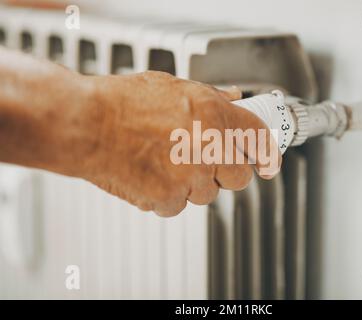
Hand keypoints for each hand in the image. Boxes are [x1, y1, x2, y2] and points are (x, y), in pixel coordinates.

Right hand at [69, 71, 280, 215]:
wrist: (86, 124)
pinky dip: (167, 196)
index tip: (268, 162)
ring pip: (207, 193)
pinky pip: (179, 205)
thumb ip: (212, 98)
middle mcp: (208, 147)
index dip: (268, 154)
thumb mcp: (174, 87)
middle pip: (239, 177)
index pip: (260, 140)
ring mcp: (190, 177)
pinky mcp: (169, 199)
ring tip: (164, 162)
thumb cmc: (122, 102)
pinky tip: (150, 175)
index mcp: (214, 115)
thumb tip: (234, 99)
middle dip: (226, 171)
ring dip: (192, 183)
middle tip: (206, 160)